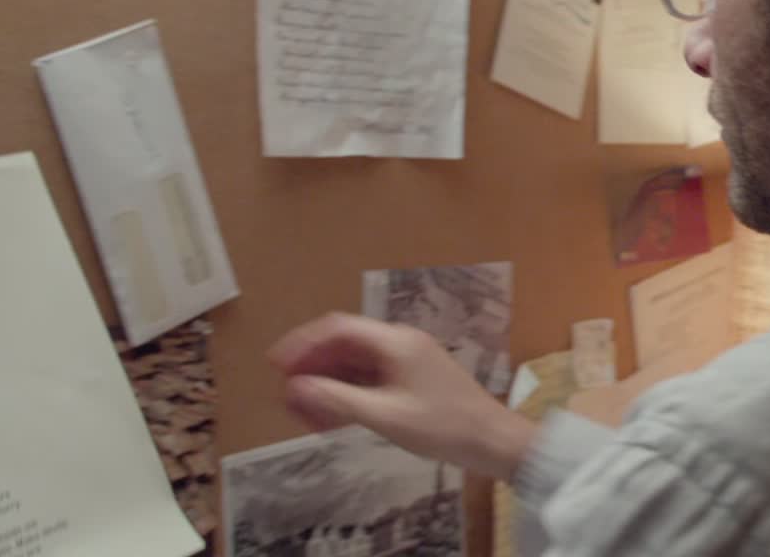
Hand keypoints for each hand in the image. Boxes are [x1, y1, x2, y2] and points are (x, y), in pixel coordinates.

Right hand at [267, 313, 536, 480]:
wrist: (493, 441)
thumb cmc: (443, 427)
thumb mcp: (385, 416)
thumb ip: (338, 400)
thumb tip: (294, 388)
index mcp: (396, 342)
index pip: (338, 328)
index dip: (303, 342)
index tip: (276, 363)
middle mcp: (400, 344)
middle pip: (345, 345)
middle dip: (312, 367)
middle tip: (285, 395)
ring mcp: (407, 361)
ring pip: (355, 365)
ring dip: (328, 384)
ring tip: (303, 412)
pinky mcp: (412, 380)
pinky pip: (370, 379)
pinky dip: (348, 394)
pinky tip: (331, 417)